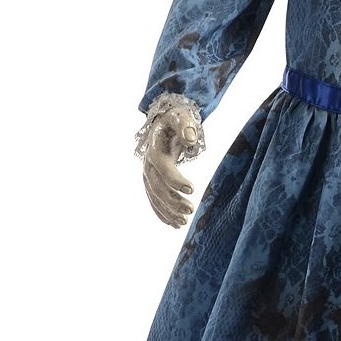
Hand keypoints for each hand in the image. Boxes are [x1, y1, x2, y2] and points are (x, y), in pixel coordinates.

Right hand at [142, 106, 197, 227]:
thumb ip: (186, 125)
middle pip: (157, 186)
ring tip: (183, 222)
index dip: (175, 179)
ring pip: (154, 197)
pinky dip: (162, 213)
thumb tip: (191, 139)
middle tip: (190, 210)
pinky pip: (154, 201)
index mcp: (155, 149)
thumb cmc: (175, 120)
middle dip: (172, 200)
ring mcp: (147, 176)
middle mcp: (148, 165)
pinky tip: (174, 224)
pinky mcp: (151, 183)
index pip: (163, 167)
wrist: (163, 125)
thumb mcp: (181, 117)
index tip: (192, 188)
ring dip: (168, 211)